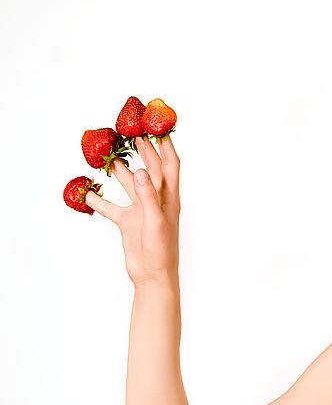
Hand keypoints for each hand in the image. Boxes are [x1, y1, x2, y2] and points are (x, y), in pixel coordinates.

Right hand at [85, 134, 180, 286]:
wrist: (152, 276)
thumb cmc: (161, 250)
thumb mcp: (156, 221)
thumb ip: (148, 196)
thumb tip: (139, 170)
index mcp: (169, 198)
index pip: (170, 166)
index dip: (166, 147)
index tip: (159, 128)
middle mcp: (156, 200)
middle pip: (150, 169)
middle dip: (143, 151)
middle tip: (131, 133)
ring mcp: (141, 210)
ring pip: (129, 184)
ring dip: (119, 171)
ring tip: (109, 156)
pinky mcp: (127, 221)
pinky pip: (111, 206)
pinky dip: (99, 199)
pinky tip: (88, 192)